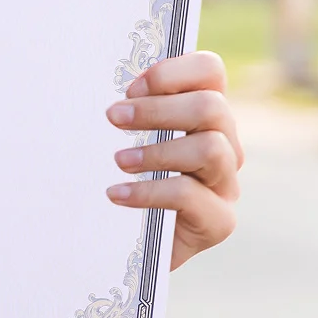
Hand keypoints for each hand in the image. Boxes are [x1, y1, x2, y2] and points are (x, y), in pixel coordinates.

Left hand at [104, 51, 241, 270]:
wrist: (125, 246)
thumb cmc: (119, 179)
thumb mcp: (120, 139)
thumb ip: (124, 111)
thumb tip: (92, 85)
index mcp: (203, 114)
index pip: (210, 71)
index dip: (173, 71)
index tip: (130, 87)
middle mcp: (224, 143)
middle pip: (212, 107)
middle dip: (158, 109)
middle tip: (113, 118)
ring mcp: (225, 183)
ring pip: (212, 148)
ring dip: (159, 151)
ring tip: (119, 161)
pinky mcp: (219, 221)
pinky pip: (192, 196)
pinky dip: (150, 192)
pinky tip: (117, 195)